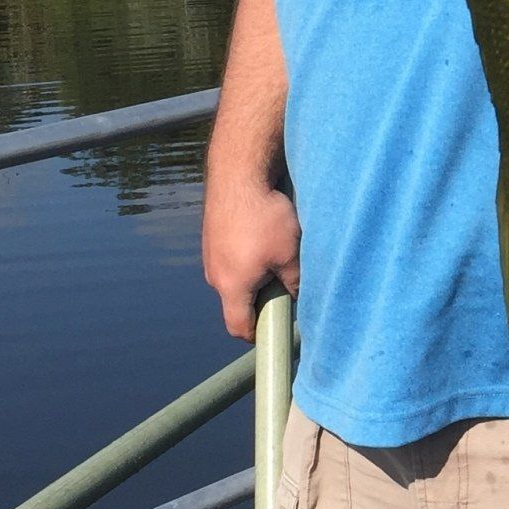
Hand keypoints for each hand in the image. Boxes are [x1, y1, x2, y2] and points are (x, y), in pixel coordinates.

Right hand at [202, 178, 301, 341]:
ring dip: (255, 274)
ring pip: (235, 277)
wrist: (238, 173)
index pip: (238, 326)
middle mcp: (214, 274)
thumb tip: (298, 296)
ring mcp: (210, 254)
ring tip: (276, 252)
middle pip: (238, 301)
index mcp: (232, 286)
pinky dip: (246, 254)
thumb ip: (295, 282)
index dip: (256, 335)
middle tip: (285, 284)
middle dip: (260, 299)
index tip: (273, 332)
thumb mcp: (289, 254)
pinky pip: (230, 256)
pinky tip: (263, 234)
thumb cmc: (264, 216)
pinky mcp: (212, 235)